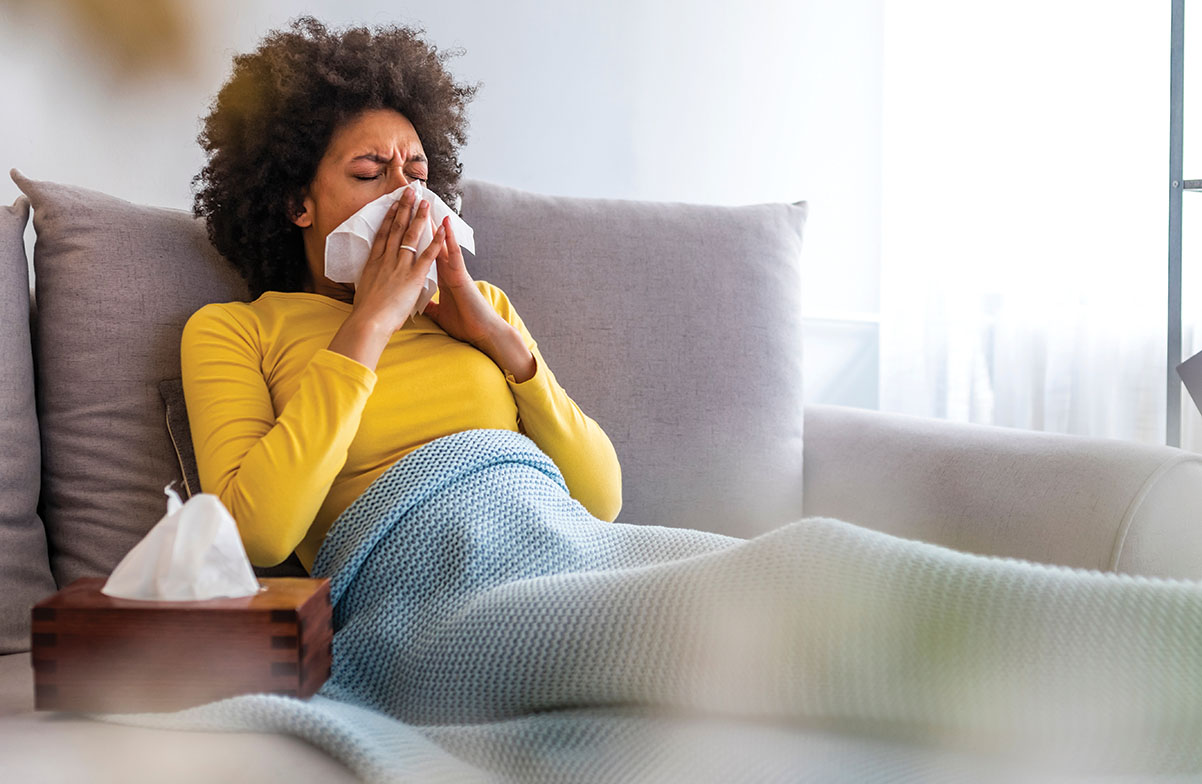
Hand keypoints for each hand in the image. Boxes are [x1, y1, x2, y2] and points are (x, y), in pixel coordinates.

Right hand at [349, 189, 445, 335]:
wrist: (368, 321)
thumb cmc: (365, 313)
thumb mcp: (363, 292)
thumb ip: (370, 283)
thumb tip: (368, 285)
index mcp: (374, 264)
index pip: (382, 235)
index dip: (388, 218)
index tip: (392, 204)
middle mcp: (386, 260)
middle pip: (396, 228)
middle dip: (403, 208)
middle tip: (410, 192)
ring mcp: (400, 266)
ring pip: (410, 236)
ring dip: (418, 217)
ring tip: (424, 201)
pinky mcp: (413, 276)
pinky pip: (427, 255)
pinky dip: (435, 240)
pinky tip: (441, 228)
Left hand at [421, 216, 506, 347]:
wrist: (483, 333)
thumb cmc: (465, 324)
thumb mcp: (440, 314)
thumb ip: (431, 306)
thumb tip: (420, 305)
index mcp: (441, 278)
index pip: (424, 253)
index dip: (415, 238)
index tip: (404, 223)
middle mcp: (447, 270)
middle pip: (430, 243)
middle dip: (420, 224)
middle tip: (411, 204)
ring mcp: (455, 270)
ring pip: (441, 242)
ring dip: (434, 223)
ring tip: (425, 203)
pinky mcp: (462, 275)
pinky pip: (454, 253)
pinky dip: (449, 238)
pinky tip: (445, 222)